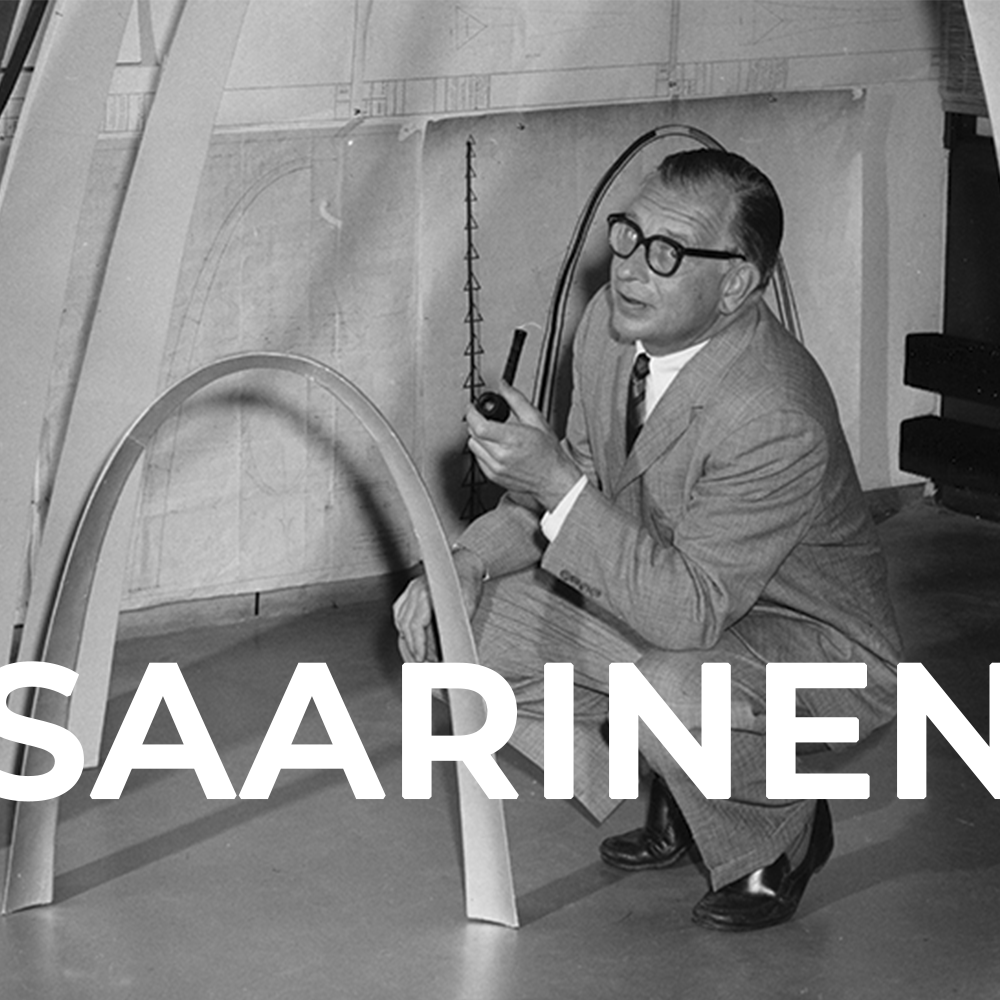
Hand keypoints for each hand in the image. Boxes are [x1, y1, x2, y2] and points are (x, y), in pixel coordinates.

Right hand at [392, 547, 486, 660]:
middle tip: (423, 663)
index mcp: (427, 592)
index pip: (415, 625)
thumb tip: (452, 650)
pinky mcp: (410, 590)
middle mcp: (415, 589)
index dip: (418, 645)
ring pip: (400, 621)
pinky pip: (399, 613)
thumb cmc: (468, 583)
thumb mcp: (467, 606)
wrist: (466, 563)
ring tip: (420, 654)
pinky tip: (411, 638)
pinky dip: (404, 628)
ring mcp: (410, 589)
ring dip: (408, 640)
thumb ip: (457, 627)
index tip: (422, 660)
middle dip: (413, 647)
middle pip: (406, 625)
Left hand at [467, 383, 581, 509]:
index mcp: (512, 440)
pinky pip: (478, 459)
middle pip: (473, 434)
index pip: (479, 426)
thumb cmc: (548, 452)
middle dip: (475, 423)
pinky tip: (496, 448)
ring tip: (492, 434)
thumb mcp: (535, 419)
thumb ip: (516, 400)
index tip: (473, 408)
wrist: (553, 478)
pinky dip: (482, 450)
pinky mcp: (493, 476)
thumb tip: (504, 386)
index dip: (472, 413)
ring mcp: (495, 468)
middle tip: (485, 418)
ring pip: (473, 447)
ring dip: (478, 437)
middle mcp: (501, 456)